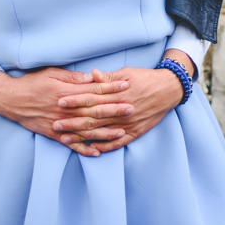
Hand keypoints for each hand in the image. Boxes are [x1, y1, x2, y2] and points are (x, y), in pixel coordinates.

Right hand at [0, 67, 131, 156]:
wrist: (11, 99)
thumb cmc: (32, 82)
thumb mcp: (52, 73)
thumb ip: (73, 77)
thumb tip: (92, 77)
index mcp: (66, 92)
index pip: (93, 90)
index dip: (110, 87)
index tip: (126, 85)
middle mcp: (65, 109)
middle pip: (94, 110)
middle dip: (114, 110)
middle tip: (131, 108)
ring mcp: (60, 123)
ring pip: (86, 130)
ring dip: (104, 132)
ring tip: (121, 132)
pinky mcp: (54, 134)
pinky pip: (72, 144)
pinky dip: (84, 149)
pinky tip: (97, 152)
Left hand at [52, 66, 182, 154]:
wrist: (169, 89)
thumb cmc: (146, 78)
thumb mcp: (127, 73)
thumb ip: (107, 77)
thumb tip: (91, 74)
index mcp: (117, 94)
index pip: (91, 97)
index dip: (75, 100)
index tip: (59, 102)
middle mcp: (121, 110)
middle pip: (92, 117)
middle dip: (72, 122)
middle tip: (55, 125)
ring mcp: (127, 123)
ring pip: (101, 132)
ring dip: (82, 137)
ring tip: (66, 140)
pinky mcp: (135, 132)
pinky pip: (117, 143)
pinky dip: (104, 147)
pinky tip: (91, 150)